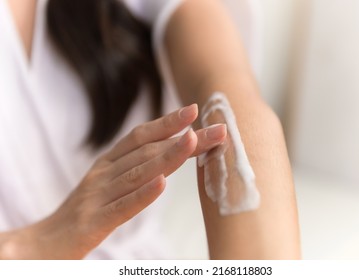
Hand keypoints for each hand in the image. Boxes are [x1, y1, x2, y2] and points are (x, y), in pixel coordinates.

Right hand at [1, 104, 226, 258]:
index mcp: (108, 163)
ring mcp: (97, 197)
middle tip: (216, 129)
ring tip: (193, 142)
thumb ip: (133, 169)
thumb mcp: (108, 183)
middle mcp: (103, 174)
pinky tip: (161, 184)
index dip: (167, 123)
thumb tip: (168, 156)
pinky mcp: (93, 223)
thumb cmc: (85, 211)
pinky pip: (121, 207)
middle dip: (184, 139)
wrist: (47, 242)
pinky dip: (142, 195)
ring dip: (168, 157)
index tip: (194, 111)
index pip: (140, 137)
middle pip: (147, 151)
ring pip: (137, 174)